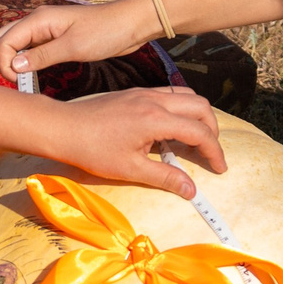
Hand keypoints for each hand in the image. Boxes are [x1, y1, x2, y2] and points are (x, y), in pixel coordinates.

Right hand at [0, 0, 155, 80]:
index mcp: (38, 20)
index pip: (4, 41)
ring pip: (17, 44)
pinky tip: (36, 74)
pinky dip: (28, 61)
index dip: (5, 63)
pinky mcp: (55, 38)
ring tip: (27, 80)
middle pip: (4, 39)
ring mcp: (46, 30)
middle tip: (20, 81)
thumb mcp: (73, 48)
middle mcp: (37, 22)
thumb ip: (42, 57)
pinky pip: (32, 48)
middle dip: (4, 60)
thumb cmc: (105, 32)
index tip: (18, 81)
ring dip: (16, 61)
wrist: (130, 24)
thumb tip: (15, 66)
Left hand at [46, 87, 226, 196]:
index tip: (219, 168)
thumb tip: (192, 190)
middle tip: (209, 153)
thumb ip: (164, 177)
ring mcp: (145, 93)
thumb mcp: (130, 169)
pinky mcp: (136, 92)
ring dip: (198, 116)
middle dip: (213, 130)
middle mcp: (155, 100)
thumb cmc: (92, 150)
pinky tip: (171, 128)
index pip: (199, 132)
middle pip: (201, 106)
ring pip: (187, 96)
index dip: (214, 151)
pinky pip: (171, 94)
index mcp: (156, 119)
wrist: (63, 128)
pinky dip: (182, 108)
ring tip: (194, 140)